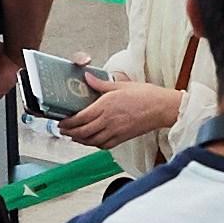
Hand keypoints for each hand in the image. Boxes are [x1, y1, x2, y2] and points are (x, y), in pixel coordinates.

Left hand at [57, 78, 184, 151]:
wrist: (162, 108)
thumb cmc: (145, 95)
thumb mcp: (121, 85)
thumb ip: (101, 84)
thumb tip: (87, 77)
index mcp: (106, 106)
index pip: (81, 117)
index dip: (68, 122)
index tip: (61, 121)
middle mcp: (108, 121)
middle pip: (83, 131)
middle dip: (69, 132)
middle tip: (62, 130)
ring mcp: (115, 131)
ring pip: (91, 141)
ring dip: (80, 140)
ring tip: (73, 136)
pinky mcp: (122, 138)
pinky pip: (104, 145)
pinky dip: (94, 144)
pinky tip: (91, 141)